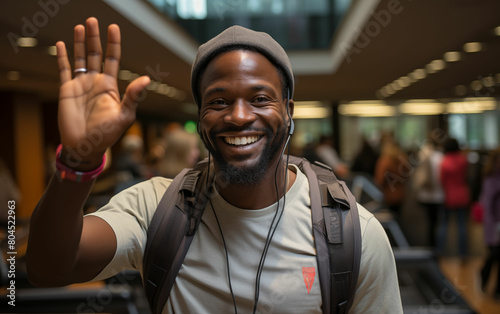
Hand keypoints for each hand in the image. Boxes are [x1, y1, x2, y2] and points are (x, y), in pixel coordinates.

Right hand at [56, 17, 149, 170]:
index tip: (113, 27)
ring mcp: (81, 85)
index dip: (113, 43)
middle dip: (94, 37)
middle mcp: (95, 82)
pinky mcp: (67, 90)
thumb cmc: (107, 135)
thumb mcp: (124, 116)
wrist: (85, 146)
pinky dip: (62, 57)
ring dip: (79, 43)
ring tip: (80, 27)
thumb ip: (133, 97)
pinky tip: (62, 44)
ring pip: (80, 58)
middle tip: (92, 20)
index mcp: (110, 86)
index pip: (113, 59)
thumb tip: (147, 80)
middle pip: (95, 53)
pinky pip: (64, 70)